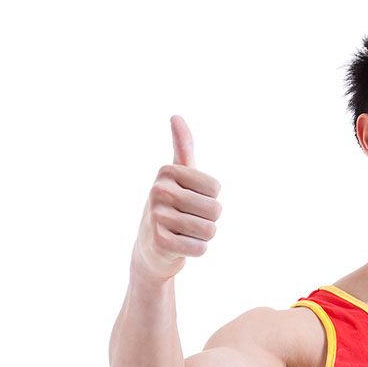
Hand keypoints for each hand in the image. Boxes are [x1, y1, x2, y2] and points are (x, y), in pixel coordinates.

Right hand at [131, 115, 222, 280]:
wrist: (151, 247)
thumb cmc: (172, 207)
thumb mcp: (177, 176)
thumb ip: (183, 147)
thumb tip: (175, 116)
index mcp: (168, 171)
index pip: (215, 188)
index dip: (210, 199)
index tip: (191, 200)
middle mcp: (159, 190)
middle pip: (215, 209)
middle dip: (208, 219)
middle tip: (188, 220)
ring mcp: (156, 216)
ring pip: (210, 230)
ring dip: (203, 236)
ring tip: (184, 232)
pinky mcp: (160, 242)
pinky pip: (200, 248)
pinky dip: (196, 250)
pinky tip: (180, 246)